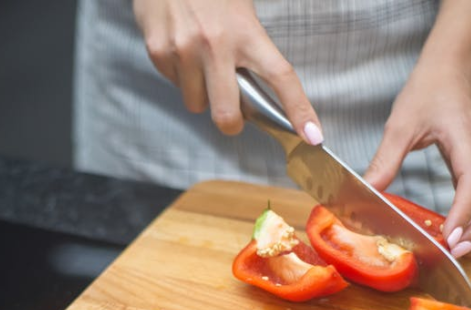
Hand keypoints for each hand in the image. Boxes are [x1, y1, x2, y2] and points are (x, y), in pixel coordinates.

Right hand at [133, 0, 323, 144]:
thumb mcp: (241, 12)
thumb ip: (250, 53)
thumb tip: (252, 100)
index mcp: (246, 32)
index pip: (280, 77)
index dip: (299, 110)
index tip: (312, 135)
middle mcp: (215, 44)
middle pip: (227, 113)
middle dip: (232, 121)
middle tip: (234, 113)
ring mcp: (184, 50)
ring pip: (196, 104)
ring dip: (202, 94)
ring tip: (201, 62)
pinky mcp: (158, 51)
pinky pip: (173, 84)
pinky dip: (180, 76)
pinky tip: (182, 49)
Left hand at [362, 61, 470, 257]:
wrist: (451, 69)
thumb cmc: (428, 90)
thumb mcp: (401, 123)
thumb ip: (386, 158)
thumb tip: (369, 191)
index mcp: (465, 136)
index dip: (464, 210)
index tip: (450, 235)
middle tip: (459, 250)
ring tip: (462, 246)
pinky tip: (462, 230)